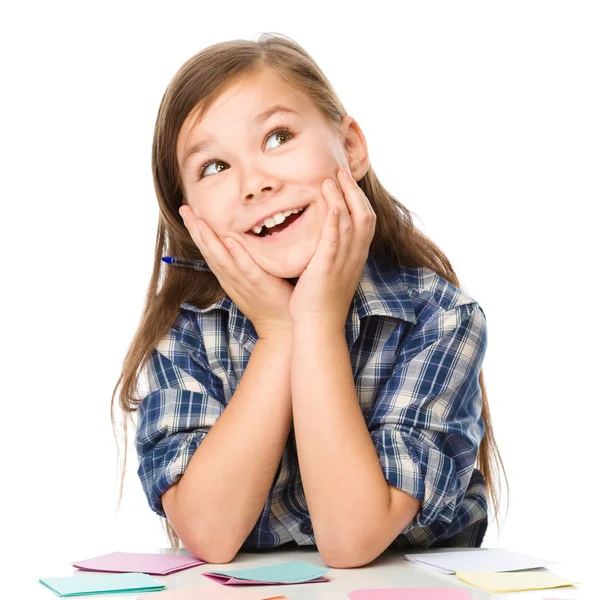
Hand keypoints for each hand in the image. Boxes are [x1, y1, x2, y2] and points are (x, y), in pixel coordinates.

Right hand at [179, 208, 294, 339]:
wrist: (282, 327)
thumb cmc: (271, 301)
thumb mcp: (252, 279)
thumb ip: (245, 260)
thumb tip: (241, 239)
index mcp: (228, 275)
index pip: (208, 250)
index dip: (196, 231)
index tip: (187, 211)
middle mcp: (231, 278)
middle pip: (208, 251)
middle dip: (195, 230)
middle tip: (183, 208)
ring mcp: (244, 282)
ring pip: (221, 258)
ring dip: (209, 239)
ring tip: (199, 220)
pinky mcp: (260, 284)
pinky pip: (246, 268)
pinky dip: (237, 255)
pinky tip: (230, 241)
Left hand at [288, 167, 375, 328]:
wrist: (318, 325)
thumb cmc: (319, 300)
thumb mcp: (331, 271)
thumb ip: (331, 252)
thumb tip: (323, 236)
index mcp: (356, 257)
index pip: (365, 220)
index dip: (357, 198)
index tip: (345, 181)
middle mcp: (355, 256)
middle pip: (364, 215)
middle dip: (353, 190)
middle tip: (340, 171)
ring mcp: (343, 261)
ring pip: (351, 222)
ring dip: (342, 197)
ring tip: (330, 178)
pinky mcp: (328, 266)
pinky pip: (335, 239)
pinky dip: (336, 219)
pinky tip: (331, 203)